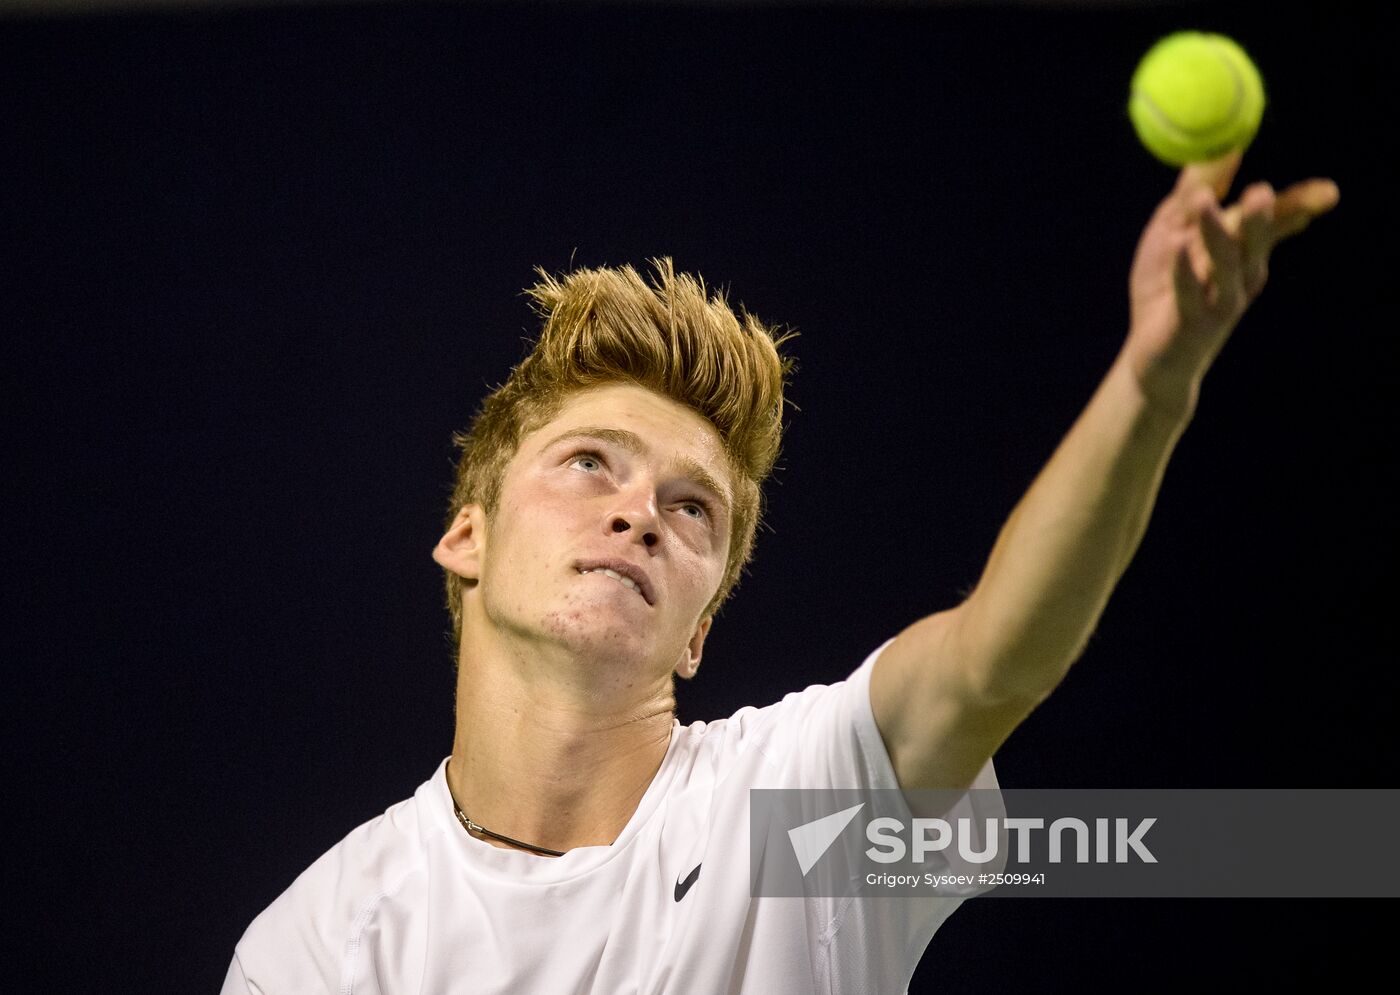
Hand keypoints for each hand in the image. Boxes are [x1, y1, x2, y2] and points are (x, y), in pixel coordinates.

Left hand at [1121, 149, 1339, 417]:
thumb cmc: (1166, 290)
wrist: (1155, 358)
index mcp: (1244, 253)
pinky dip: (1182, 271)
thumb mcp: (1174, 232)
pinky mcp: (1192, 323)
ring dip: (1216, 234)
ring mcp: (1220, 302)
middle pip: (1256, 243)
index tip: (1329, 191)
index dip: (1300, 207)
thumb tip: (1225, 148)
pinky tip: (1176, 248)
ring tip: (1205, 203)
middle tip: (1261, 191)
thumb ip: (1196, 193)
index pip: (1277, 224)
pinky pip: (1189, 294)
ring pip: (1225, 267)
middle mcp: (1242, 277)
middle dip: (1262, 219)